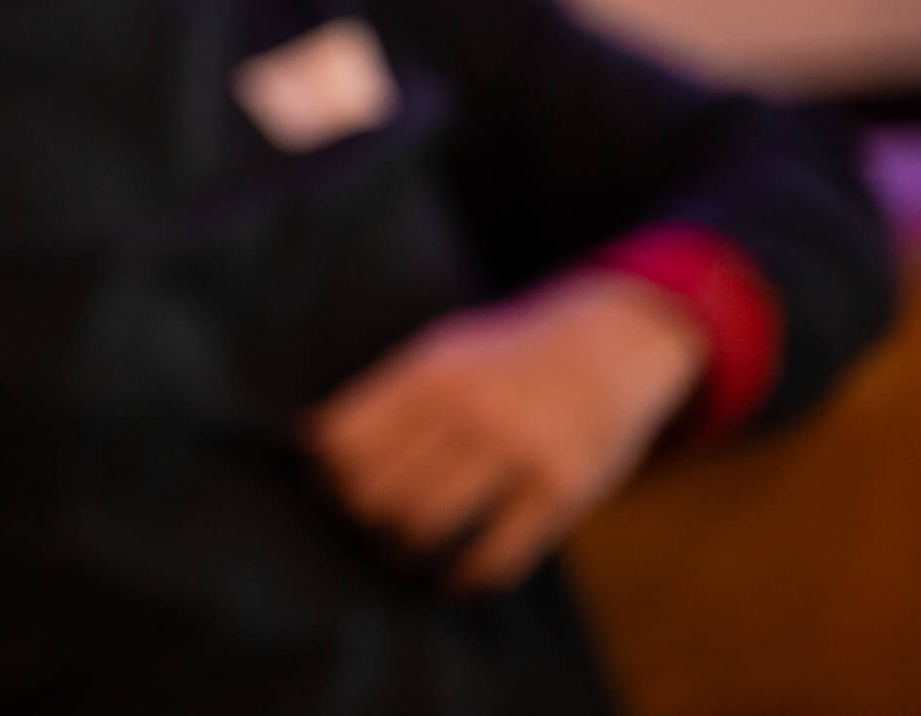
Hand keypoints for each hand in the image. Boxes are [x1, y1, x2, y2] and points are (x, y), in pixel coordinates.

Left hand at [304, 271, 709, 591]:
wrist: (611, 344)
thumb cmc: (508, 356)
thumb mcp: (443, 351)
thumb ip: (383, 394)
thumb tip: (309, 438)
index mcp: (431, 371)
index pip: (345, 440)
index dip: (325, 472)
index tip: (327, 484)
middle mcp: (471, 410)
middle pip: (378, 489)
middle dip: (358, 514)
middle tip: (362, 521)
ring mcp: (519, 452)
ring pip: (424, 524)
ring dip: (401, 548)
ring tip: (399, 548)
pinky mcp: (561, 492)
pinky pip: (496, 555)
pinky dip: (464, 577)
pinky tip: (455, 577)